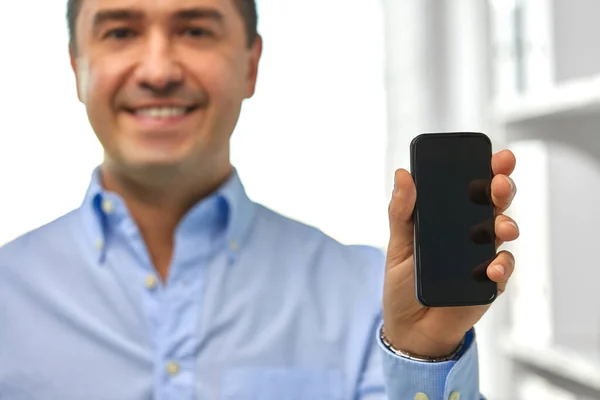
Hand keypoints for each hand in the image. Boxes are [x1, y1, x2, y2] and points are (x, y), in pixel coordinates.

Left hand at [382, 149, 518, 356]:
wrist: (409, 328)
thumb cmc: (403, 284)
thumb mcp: (397, 245)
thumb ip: (401, 212)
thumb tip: (402, 175)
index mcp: (447, 218)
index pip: (470, 187)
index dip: (486, 169)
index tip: (496, 156)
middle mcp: (469, 232)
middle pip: (493, 203)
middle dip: (502, 188)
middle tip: (499, 183)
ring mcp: (482, 256)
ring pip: (504, 232)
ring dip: (507, 224)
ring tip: (501, 226)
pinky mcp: (489, 282)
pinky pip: (502, 270)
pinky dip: (500, 267)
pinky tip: (491, 268)